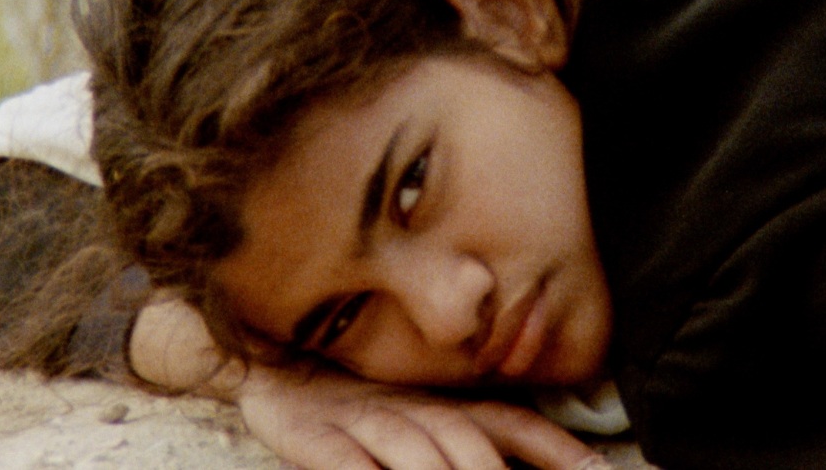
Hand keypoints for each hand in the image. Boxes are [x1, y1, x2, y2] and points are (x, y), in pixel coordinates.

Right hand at [235, 362, 606, 469]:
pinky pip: (340, 458)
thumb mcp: (422, 412)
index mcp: (443, 404)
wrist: (271, 366)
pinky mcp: (313, 434)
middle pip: (466, 441)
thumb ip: (477, 432)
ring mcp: (363, 421)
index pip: (510, 424)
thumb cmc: (357, 399)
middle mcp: (412, 409)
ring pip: (414, 451)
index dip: (555, 448)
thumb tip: (544, 459)